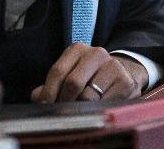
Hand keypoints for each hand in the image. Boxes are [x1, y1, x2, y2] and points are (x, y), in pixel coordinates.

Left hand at [30, 43, 146, 102]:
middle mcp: (97, 53)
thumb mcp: (69, 75)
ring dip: (79, 109)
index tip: (45, 107)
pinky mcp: (125, 82)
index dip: (49, 92)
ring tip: (77, 112)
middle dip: (63, 101)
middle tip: (60, 113)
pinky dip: (95, 112)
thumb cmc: (88, 78)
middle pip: (73, 82)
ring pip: (88, 96)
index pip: (58, 71)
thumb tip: (38, 97)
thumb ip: (51, 86)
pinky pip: (104, 104)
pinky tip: (94, 111)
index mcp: (78, 49)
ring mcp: (113, 66)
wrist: (122, 75)